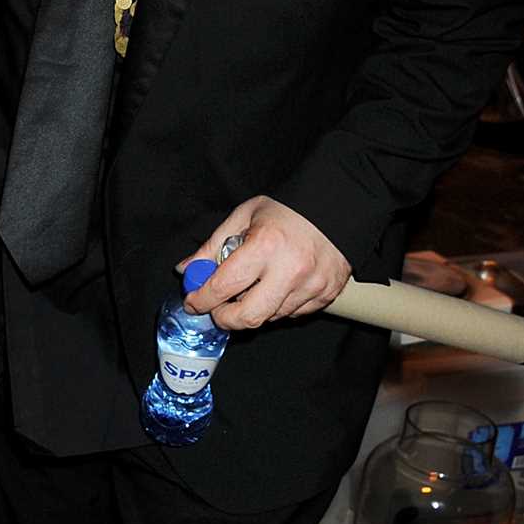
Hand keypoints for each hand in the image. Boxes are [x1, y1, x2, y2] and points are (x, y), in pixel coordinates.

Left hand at [177, 196, 350, 330]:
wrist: (336, 206)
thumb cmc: (287, 209)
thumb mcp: (243, 217)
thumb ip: (212, 246)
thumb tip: (187, 270)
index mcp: (265, 246)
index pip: (223, 287)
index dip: (201, 300)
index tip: (194, 301)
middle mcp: (289, 271)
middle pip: (247, 317)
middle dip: (225, 318)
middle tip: (217, 308)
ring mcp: (311, 286)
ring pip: (270, 318)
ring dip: (253, 309)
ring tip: (253, 286)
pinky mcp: (326, 295)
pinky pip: (293, 314)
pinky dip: (278, 306)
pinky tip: (277, 286)